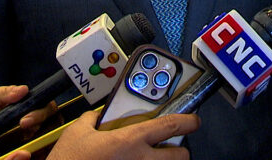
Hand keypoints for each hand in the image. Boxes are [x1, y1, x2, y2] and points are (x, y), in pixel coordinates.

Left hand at [0, 85, 53, 159]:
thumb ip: (4, 92)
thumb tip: (24, 90)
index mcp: (30, 105)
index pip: (48, 106)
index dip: (43, 112)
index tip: (25, 119)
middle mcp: (36, 120)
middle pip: (53, 120)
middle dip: (40, 122)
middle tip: (22, 126)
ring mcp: (32, 135)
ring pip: (49, 137)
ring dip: (42, 140)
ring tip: (23, 144)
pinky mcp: (27, 148)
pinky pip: (39, 149)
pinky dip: (37, 151)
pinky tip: (24, 154)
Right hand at [17, 110, 200, 159]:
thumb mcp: (77, 132)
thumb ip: (91, 119)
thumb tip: (96, 116)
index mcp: (130, 140)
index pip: (171, 126)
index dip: (188, 122)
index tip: (194, 121)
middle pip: (179, 155)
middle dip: (181, 151)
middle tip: (174, 147)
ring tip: (155, 159)